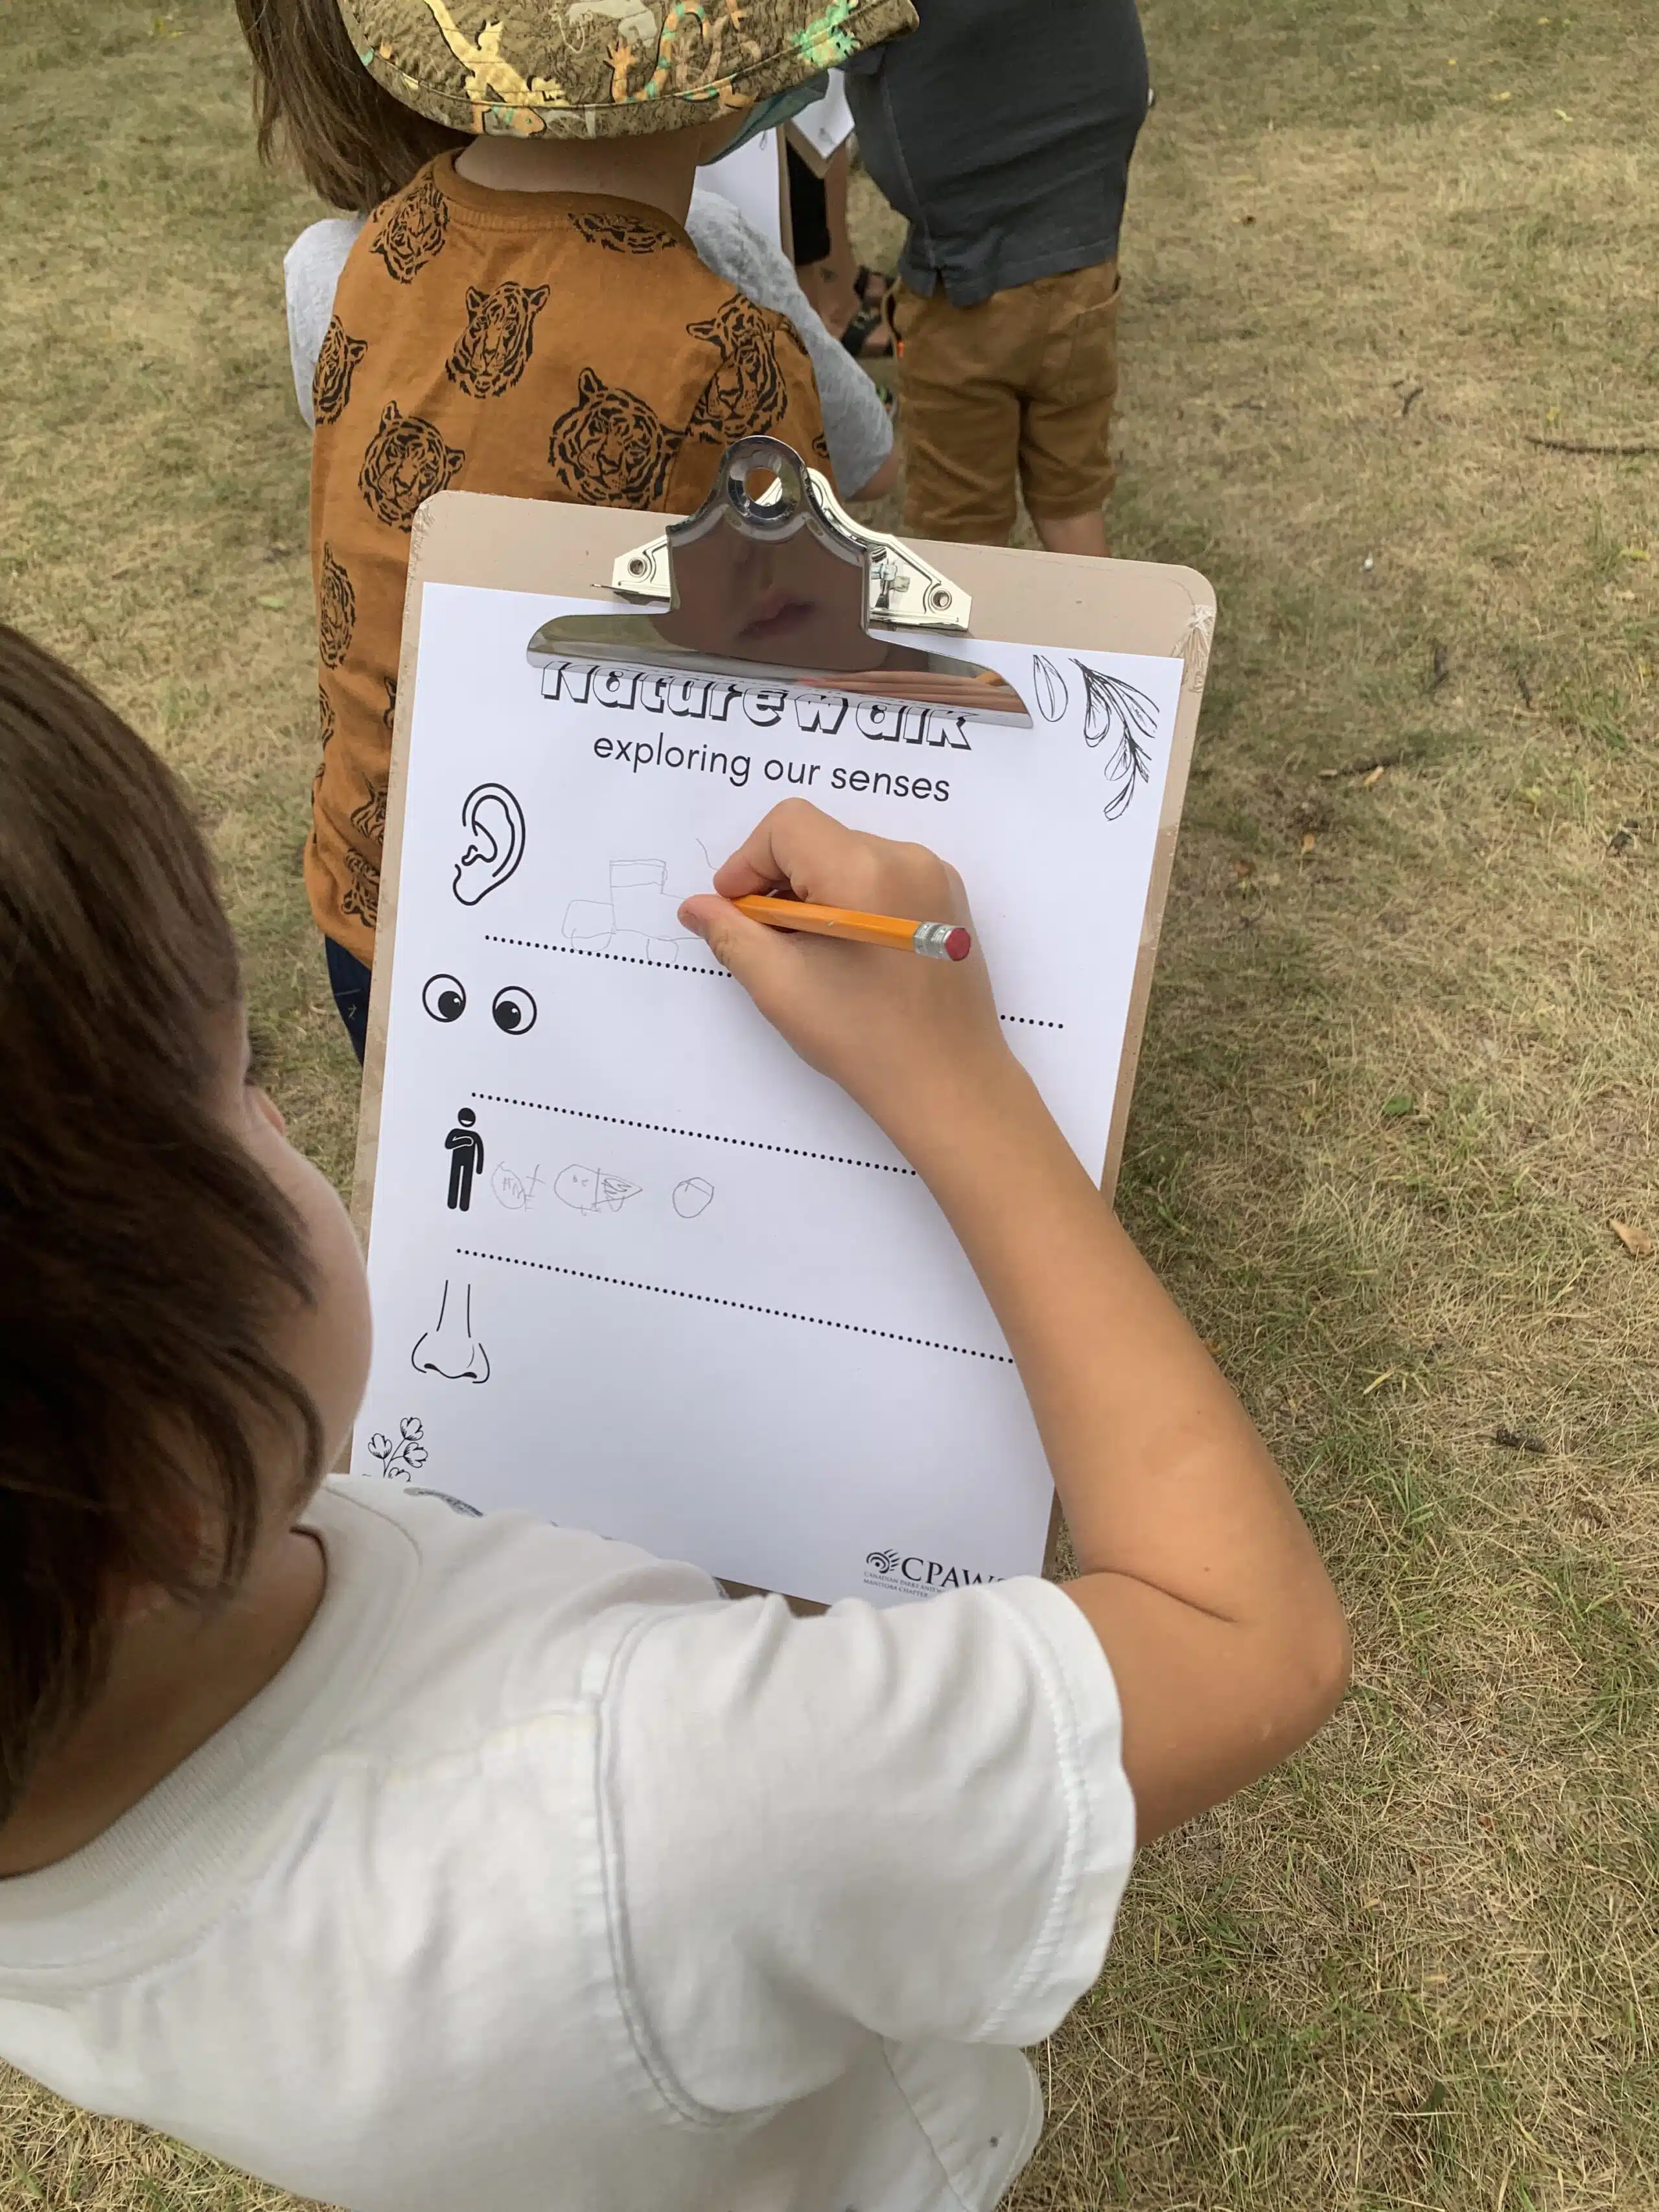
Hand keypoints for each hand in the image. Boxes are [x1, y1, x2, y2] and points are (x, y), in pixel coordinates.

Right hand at [678, 801, 1016, 1147]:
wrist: (949, 1084)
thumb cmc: (864, 1040)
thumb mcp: (781, 986)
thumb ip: (731, 934)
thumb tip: (697, 907)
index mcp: (865, 871)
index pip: (787, 825)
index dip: (747, 862)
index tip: (734, 911)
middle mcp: (907, 859)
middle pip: (818, 837)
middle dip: (778, 880)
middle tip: (766, 939)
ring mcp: (934, 877)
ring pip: (848, 855)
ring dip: (813, 891)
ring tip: (806, 951)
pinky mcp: (946, 901)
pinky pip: (882, 876)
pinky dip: (850, 899)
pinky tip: (844, 953)